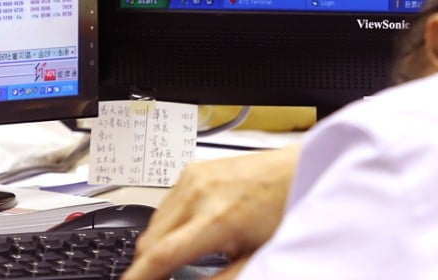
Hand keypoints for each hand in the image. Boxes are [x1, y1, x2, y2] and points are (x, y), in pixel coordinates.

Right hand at [123, 144, 299, 279]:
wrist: (298, 169)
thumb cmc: (286, 208)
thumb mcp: (258, 255)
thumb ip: (224, 279)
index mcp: (218, 217)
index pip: (162, 255)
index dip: (139, 277)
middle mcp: (199, 192)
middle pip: (150, 239)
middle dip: (149, 265)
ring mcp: (193, 176)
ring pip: (154, 221)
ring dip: (157, 244)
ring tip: (177, 260)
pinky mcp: (193, 168)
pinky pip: (165, 203)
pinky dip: (167, 224)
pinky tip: (185, 233)